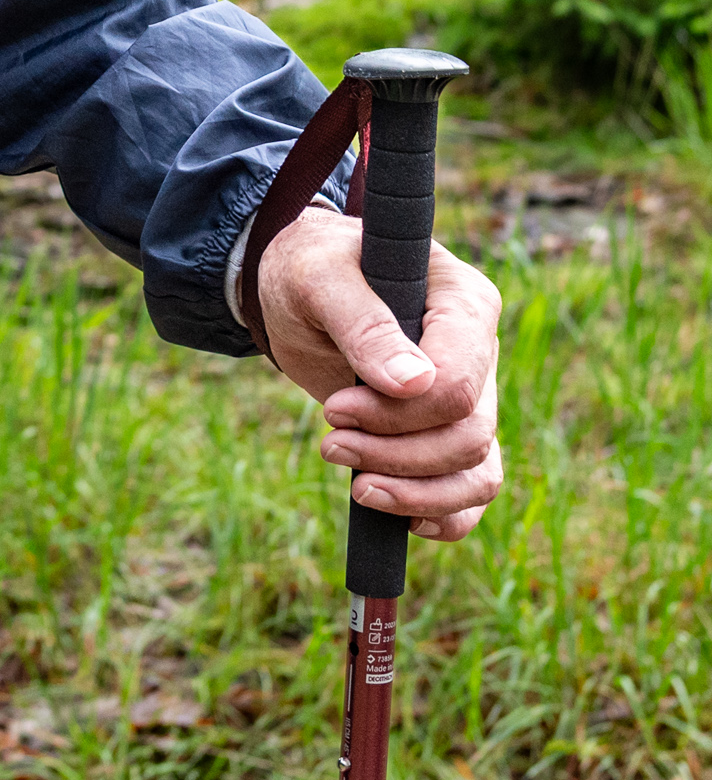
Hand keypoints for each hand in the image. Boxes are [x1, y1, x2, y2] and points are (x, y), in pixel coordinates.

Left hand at [256, 208, 503, 541]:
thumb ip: (362, 323)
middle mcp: (480, 351)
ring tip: (354, 483)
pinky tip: (393, 511)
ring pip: (477, 471)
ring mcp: (474, 395)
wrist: (300, 287)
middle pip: (467, 434)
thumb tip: (413, 384)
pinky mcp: (451, 429)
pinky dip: (441, 514)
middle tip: (330, 443)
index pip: (457, 383)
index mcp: (464, 300)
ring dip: (413, 491)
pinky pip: (473, 491)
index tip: (336, 409)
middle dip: (395, 454)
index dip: (398, 413)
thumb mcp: (318, 277)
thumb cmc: (311, 266)